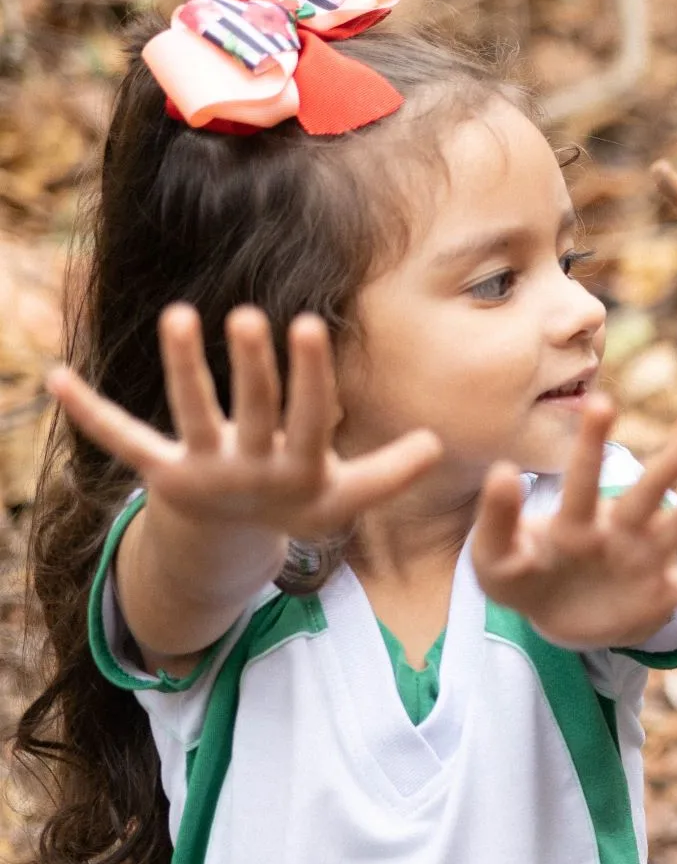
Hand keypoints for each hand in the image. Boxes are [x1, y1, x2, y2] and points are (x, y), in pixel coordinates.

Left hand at [46, 304, 441, 545]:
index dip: (307, 376)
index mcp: (298, 471)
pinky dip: (88, 412)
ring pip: (190, 414)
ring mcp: (201, 470)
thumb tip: (435, 442)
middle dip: (250, 366)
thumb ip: (390, 471)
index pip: (307, 418)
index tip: (307, 325)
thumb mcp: (347, 496)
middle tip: (243, 316)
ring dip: (182, 367)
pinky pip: (120, 440)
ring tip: (177, 315)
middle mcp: (249, 470)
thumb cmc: (296, 503)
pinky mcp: (158, 472)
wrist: (229, 547)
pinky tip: (54, 378)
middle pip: (251, 411)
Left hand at [472, 396, 676, 649]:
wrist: (555, 615)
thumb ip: (496, 521)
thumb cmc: (522, 576)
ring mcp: (644, 559)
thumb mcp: (495, 559)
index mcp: (574, 521)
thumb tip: (501, 469)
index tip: (602, 401)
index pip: (583, 479)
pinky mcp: (660, 594)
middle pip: (648, 492)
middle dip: (674, 459)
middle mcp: (617, 530)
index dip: (590, 445)